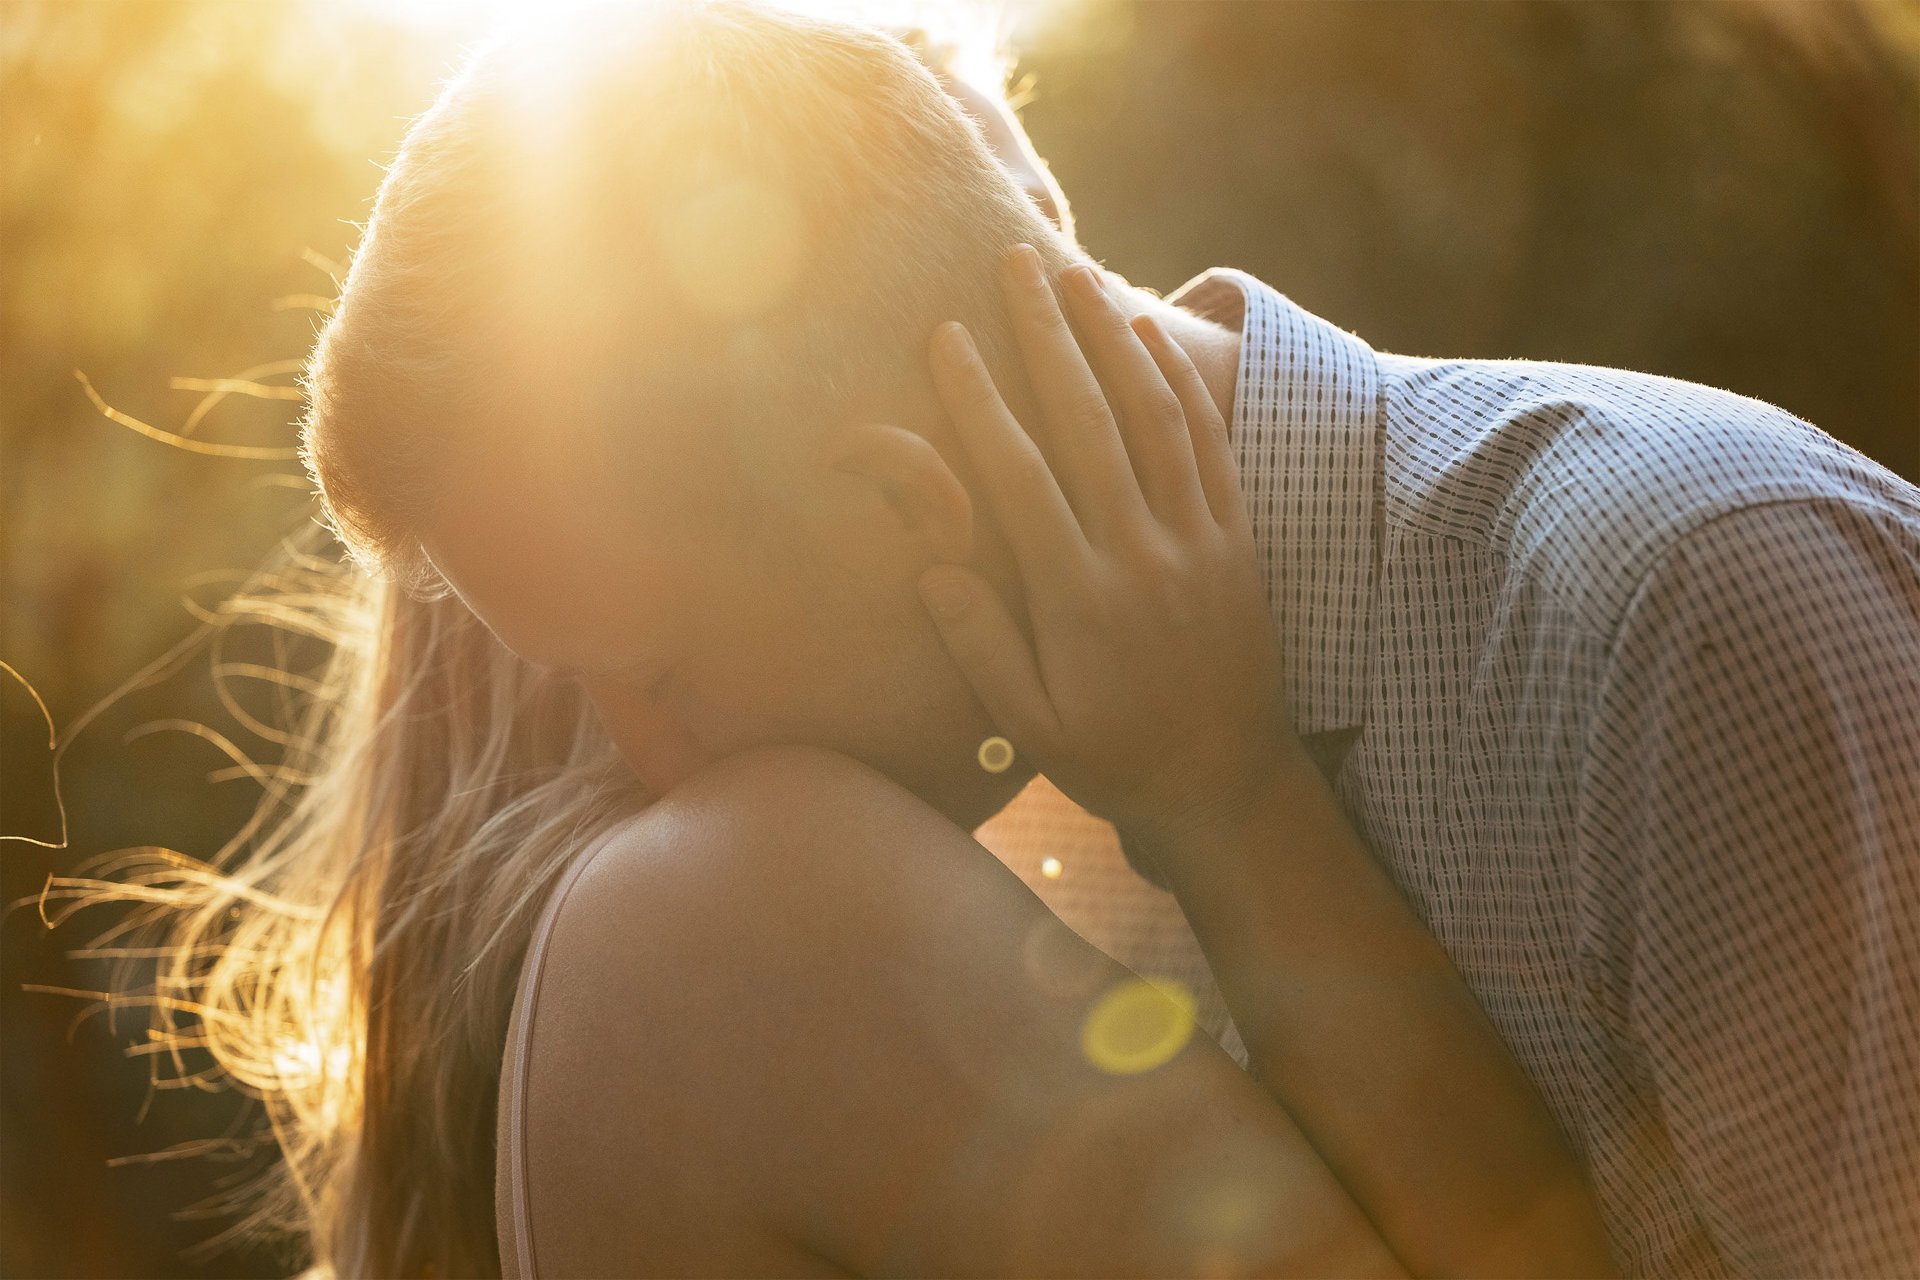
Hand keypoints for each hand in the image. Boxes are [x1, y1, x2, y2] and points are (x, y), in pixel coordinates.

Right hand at [919, 245, 1306, 852]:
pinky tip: (1153, 341)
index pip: (1019, 478)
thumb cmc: (1116, 759)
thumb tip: (934, 570)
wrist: (1227, 784)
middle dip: (1048, 339)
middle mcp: (1140, 555)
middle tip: (1017, 268)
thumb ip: (982, 649)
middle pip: (1089, 424)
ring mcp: (1196, 542)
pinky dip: (1182, 387)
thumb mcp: (1034, 728)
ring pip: (1155, 420)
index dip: (980, 401)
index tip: (947, 340)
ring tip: (1080, 282)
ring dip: (1115, 343)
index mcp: (1078, 599)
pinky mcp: (1236, 542)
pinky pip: (1210, 448)